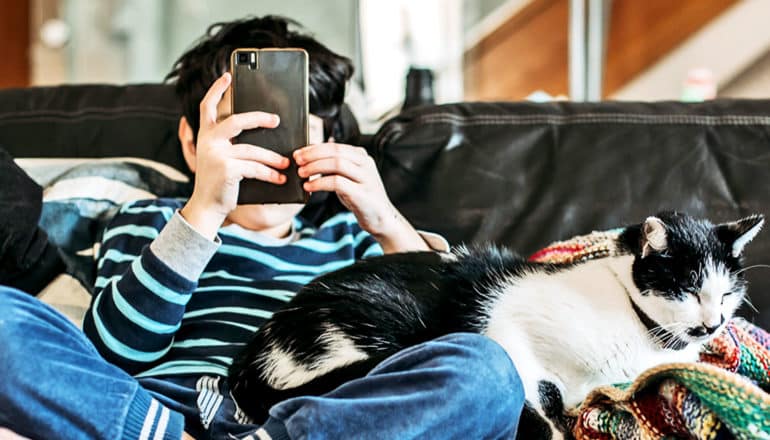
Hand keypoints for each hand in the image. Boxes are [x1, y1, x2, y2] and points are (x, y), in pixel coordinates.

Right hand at [181, 73, 289, 238]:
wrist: (207, 206)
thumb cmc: (219, 182)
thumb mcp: (221, 158)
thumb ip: (232, 144)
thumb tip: (263, 131)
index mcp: (205, 135)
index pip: (207, 106)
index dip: (217, 89)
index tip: (227, 75)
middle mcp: (208, 141)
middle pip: (237, 121)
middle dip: (260, 118)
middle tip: (276, 120)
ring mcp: (216, 154)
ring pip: (253, 150)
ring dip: (273, 158)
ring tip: (287, 163)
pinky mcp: (227, 169)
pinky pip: (255, 167)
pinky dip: (270, 174)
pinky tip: (280, 178)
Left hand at [294, 143, 427, 252]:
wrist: (381, 218)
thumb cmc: (361, 197)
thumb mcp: (348, 178)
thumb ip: (335, 166)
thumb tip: (309, 156)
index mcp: (362, 156)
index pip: (335, 146)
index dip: (314, 148)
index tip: (299, 153)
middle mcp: (366, 164)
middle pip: (335, 152)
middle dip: (312, 155)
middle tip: (297, 161)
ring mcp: (366, 178)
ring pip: (337, 164)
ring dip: (315, 167)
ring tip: (301, 174)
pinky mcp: (362, 194)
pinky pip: (337, 183)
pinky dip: (320, 183)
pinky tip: (309, 187)